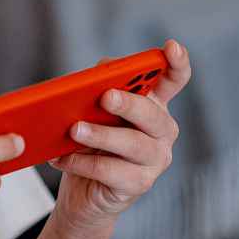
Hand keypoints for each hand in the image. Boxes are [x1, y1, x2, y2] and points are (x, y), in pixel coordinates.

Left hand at [47, 39, 191, 230]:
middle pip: (152, 113)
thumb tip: (94, 77)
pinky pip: (112, 171)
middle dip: (129, 103)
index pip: (174, 80)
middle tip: (106, 96)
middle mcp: (162, 130)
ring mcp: (156, 159)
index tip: (171, 46)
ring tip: (74, 130)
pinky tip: (61, 158)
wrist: (83, 191)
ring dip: (101, 135)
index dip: (177, 63)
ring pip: (133, 144)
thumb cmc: (89, 143)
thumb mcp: (92, 109)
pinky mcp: (140, 184)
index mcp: (153, 104)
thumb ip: (98, 87)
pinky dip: (83, 163)